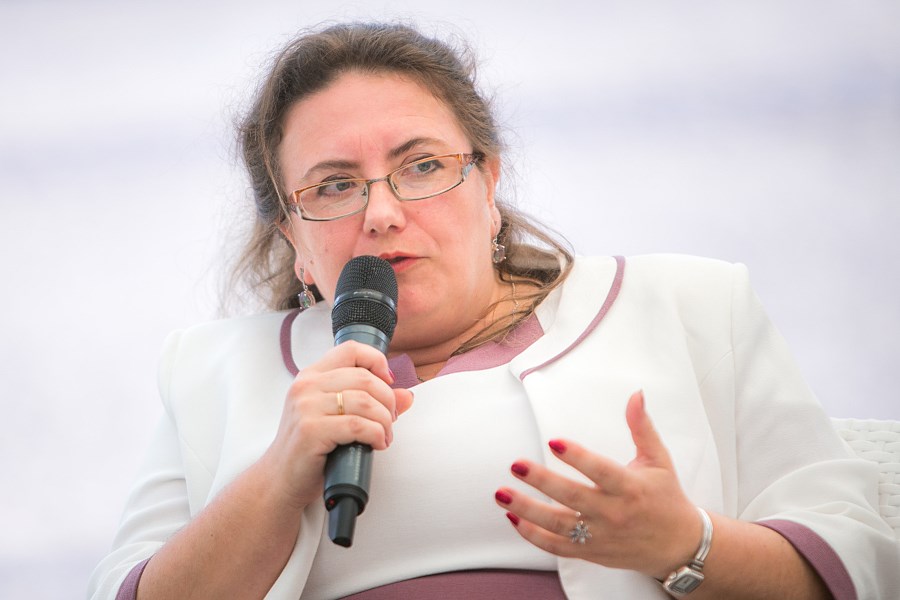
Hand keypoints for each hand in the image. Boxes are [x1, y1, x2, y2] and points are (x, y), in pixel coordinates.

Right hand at [261, 341, 414, 509]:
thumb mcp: (337, 417)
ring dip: (384, 421)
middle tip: (391, 419)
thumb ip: (370, 402)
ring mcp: (306, 407)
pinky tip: (377, 444)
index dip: (377, 361)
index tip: (389, 382)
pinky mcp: (311, 431)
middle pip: (364, 378)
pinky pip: (358, 426)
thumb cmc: (309, 448)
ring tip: (384, 436)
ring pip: (364, 402)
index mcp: (311, 376)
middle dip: (388, 400)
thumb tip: (407, 396)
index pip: (350, 350)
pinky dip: (376, 434)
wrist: (280, 479)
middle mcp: (306, 386)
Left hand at [494, 390, 701, 578]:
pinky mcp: (592, 552)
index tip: (554, 442)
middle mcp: (614, 513)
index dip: (577, 457)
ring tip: (502, 494)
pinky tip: (514, 519)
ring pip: (559, 525)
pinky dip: (534, 536)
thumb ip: (641, 427)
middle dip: (541, 481)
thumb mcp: (658, 460)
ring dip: (527, 510)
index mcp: (630, 487)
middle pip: (572, 497)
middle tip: (515, 465)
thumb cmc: (666, 497)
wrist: (679, 546)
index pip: (601, 471)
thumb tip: (635, 395)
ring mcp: (601, 536)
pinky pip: (558, 547)